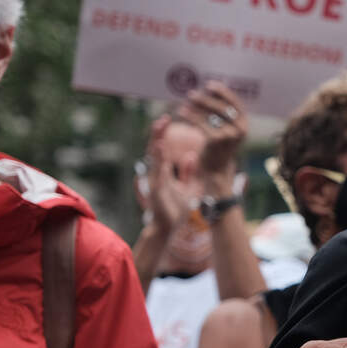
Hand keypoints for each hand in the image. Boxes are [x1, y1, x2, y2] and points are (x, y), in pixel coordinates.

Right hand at [140, 114, 194, 232]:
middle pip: (155, 150)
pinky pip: (158, 173)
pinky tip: (160, 148)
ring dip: (157, 142)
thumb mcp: (187, 188)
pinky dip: (159, 160)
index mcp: (163, 172)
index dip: (163, 134)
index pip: (162, 149)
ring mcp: (155, 182)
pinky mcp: (157, 191)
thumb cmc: (175, 209)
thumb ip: (188, 172)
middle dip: (158, 133)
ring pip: (154, 158)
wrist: (168, 229)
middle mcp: (157, 174)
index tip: (168, 119)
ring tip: (160, 126)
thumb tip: (192, 155)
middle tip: (163, 118)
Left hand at [177, 81, 247, 187]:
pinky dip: (190, 116)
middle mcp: (241, 129)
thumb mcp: (224, 127)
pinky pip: (202, 124)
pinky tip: (181, 112)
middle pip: (222, 107)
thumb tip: (212, 87)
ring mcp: (230, 135)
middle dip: (206, 99)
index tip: (210, 85)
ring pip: (211, 115)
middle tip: (192, 94)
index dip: (223, 92)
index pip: (236, 102)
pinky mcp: (217, 141)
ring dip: (196, 106)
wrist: (215, 170)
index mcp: (245, 123)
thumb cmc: (217, 146)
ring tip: (185, 102)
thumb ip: (221, 111)